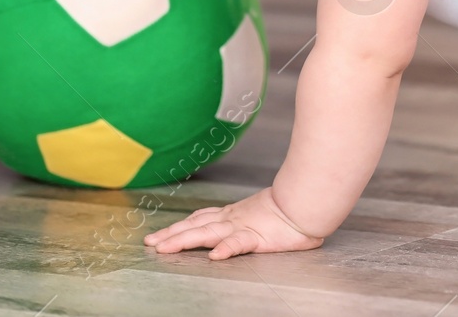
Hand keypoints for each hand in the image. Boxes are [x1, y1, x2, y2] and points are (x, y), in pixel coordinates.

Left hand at [143, 187, 324, 259]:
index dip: (178, 227)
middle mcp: (232, 219)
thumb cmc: (290, 209)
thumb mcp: (261, 216)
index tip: (159, 235)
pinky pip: (239, 243)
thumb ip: (246, 225)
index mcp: (233, 215)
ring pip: (207, 234)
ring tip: (164, 249)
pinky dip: (226, 249)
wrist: (307, 201)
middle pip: (195, 227)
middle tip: (149, 243)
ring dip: (184, 241)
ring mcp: (243, 227)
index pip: (200, 220)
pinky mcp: (258, 236)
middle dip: (171, 235)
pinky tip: (214, 257)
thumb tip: (232, 235)